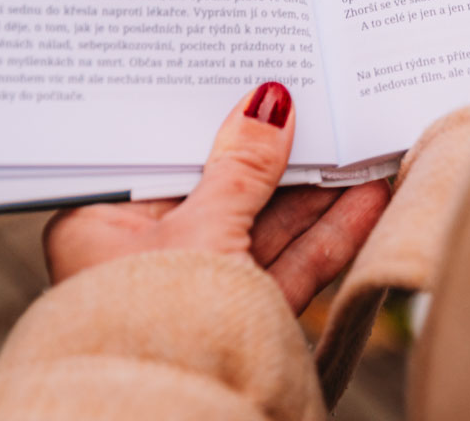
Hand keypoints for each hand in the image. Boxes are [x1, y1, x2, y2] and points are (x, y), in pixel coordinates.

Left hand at [41, 82, 389, 312]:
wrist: (177, 419)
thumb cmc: (159, 321)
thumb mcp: (203, 228)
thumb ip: (243, 167)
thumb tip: (270, 103)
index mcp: (101, 226)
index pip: (163, 155)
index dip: (211, 117)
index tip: (254, 82)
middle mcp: (146, 257)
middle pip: (222, 188)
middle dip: (279, 155)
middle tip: (321, 109)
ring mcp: (198, 290)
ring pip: (265, 228)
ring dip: (316, 193)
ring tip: (363, 148)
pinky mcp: (242, 320)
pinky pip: (287, 267)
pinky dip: (327, 236)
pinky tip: (368, 200)